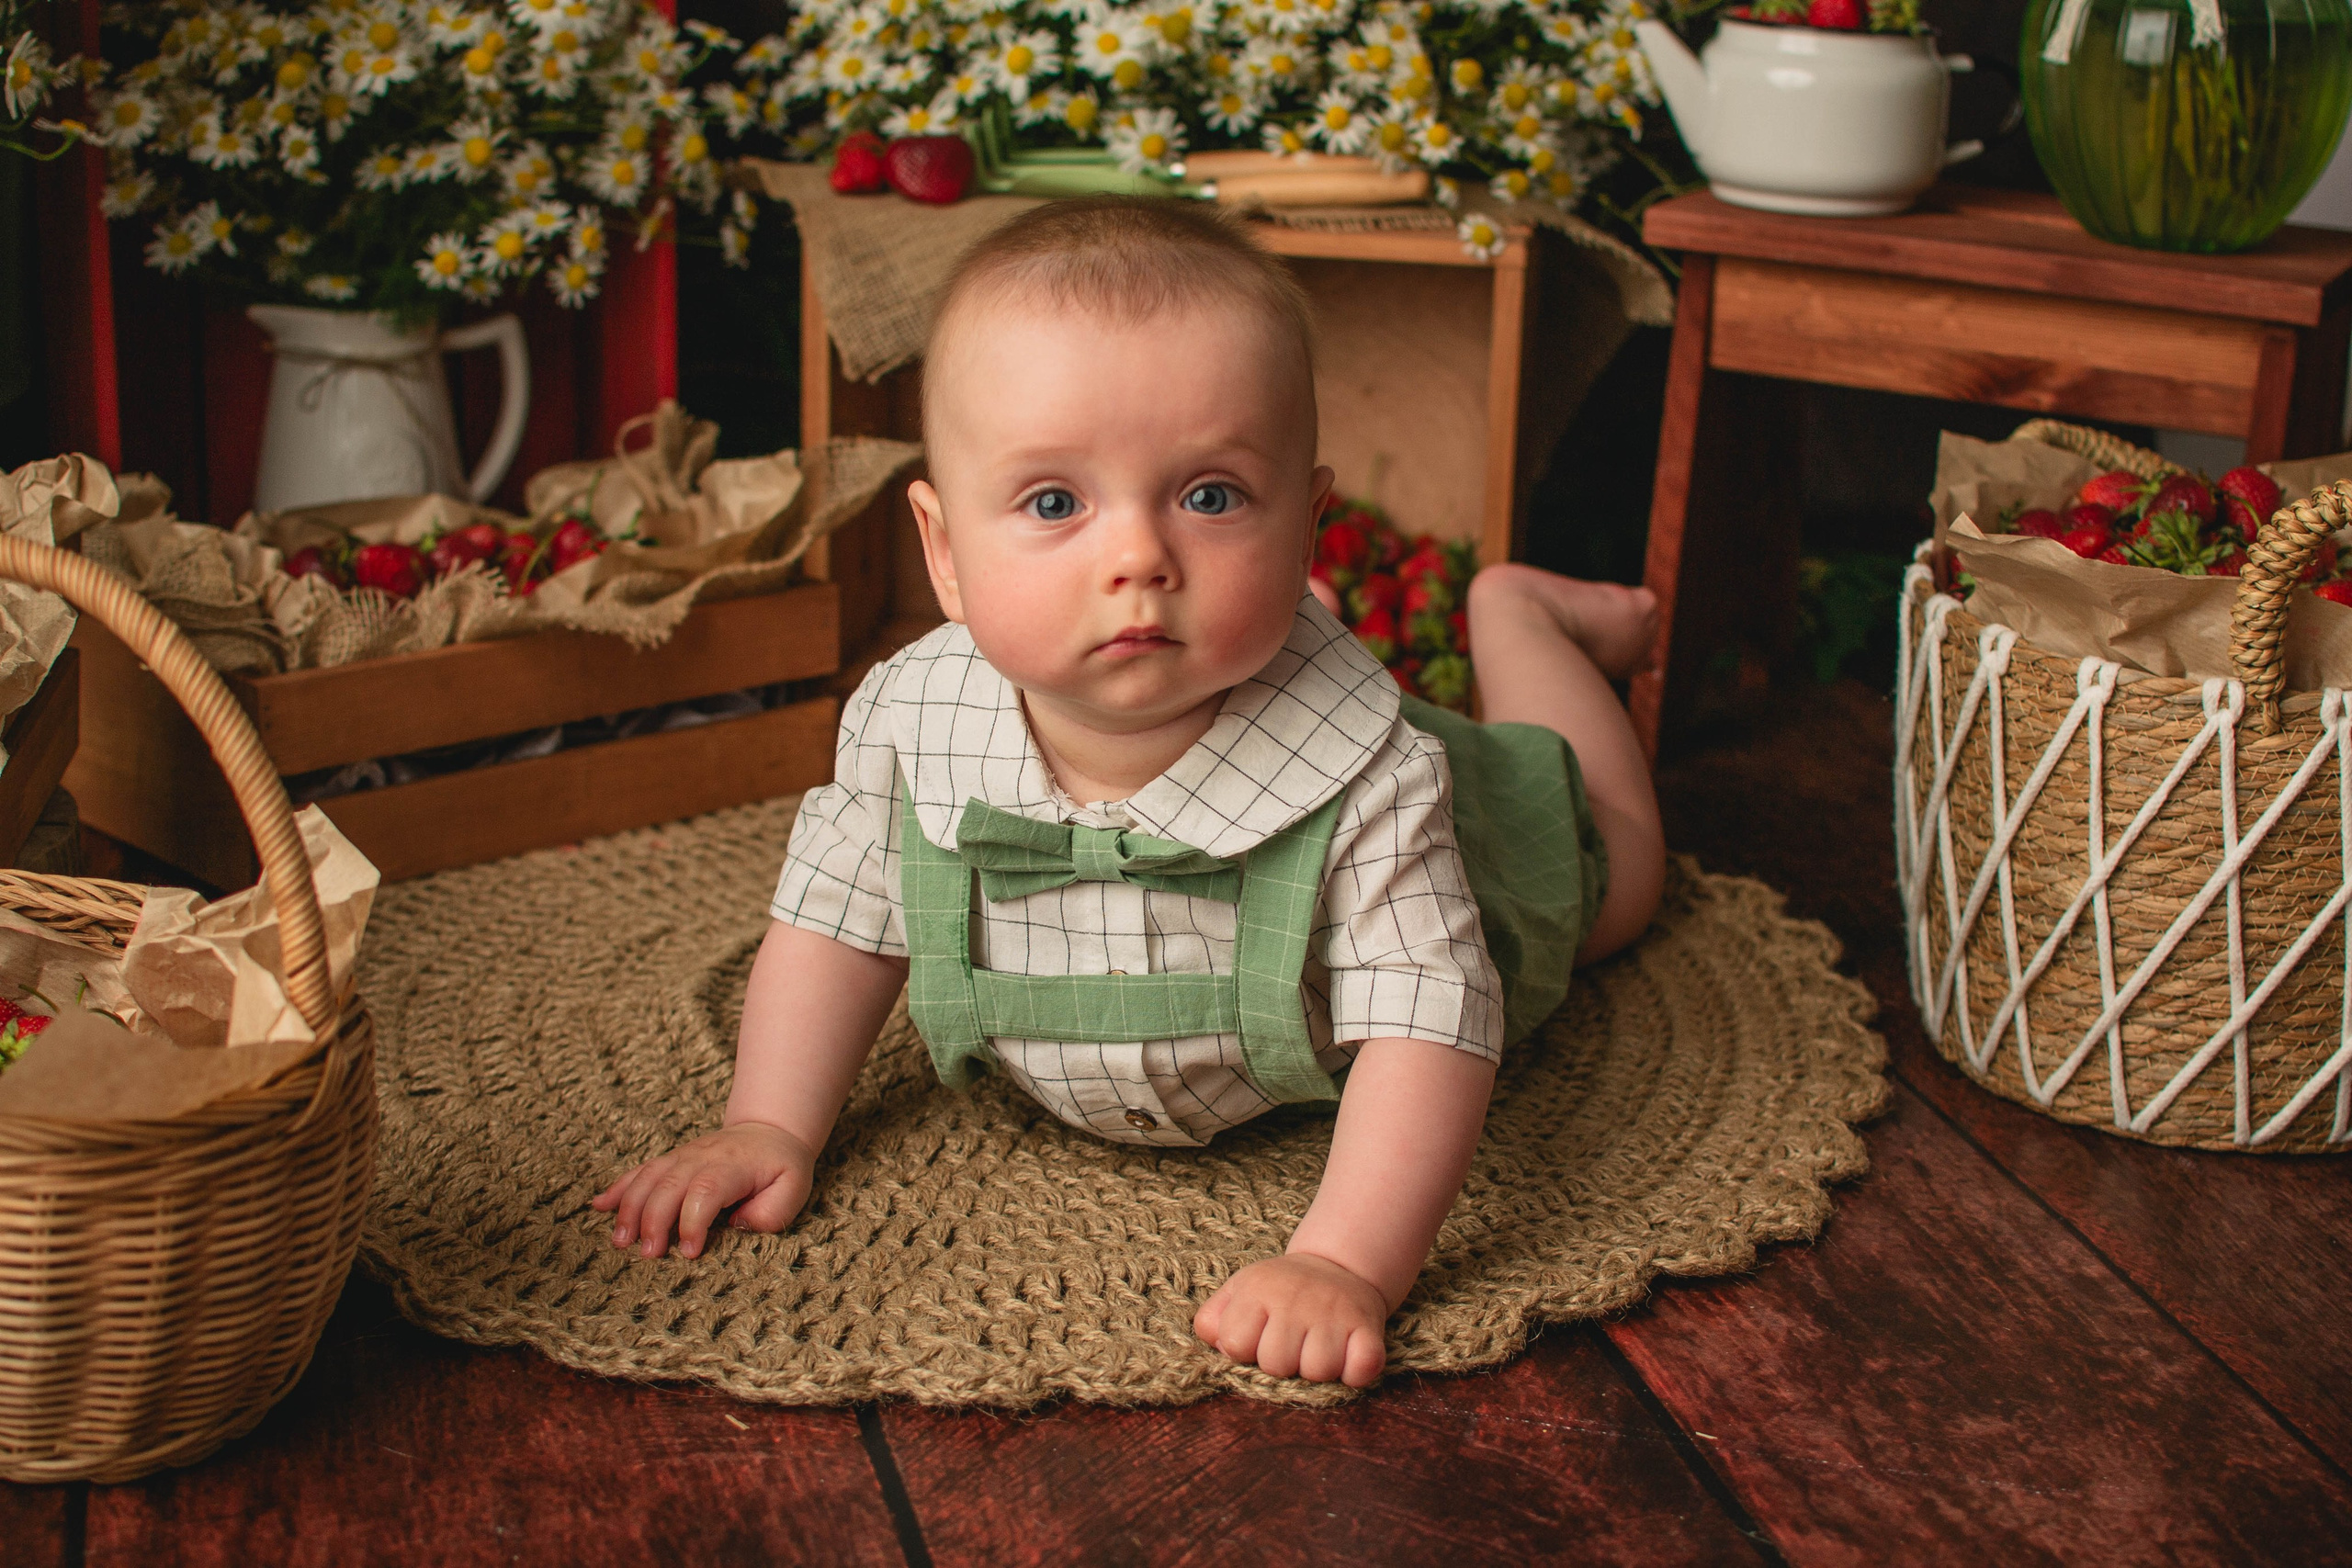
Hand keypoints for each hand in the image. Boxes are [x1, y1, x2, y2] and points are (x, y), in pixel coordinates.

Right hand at [589, 1120, 815, 1259]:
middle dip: (653, 1220)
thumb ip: (773, 1210)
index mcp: (732, 1166)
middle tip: (648, 1255)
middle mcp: (701, 1158)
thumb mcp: (794, 1188)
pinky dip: (617, 1188)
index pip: (705, 1190)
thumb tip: (738, 1226)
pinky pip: (639, 1171)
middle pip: (668, 1185)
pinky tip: (598, 1206)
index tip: (688, 1252)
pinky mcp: (670, 1161)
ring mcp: (682, 1157)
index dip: (692, 1221)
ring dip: (629, 1208)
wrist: (770, 1132)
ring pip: (647, 1178)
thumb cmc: (781, 1167)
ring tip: (620, 1241)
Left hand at [1193, 1251, 1389, 1387]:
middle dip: (1281, 1364)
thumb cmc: (1280, 1291)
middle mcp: (1296, 1298)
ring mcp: (1334, 1313)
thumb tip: (1221, 1347)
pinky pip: (1360, 1371)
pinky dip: (1354, 1373)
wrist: (1339, 1267)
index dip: (1244, 1350)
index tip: (1257, 1337)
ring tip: (1317, 1347)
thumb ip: (1212, 1320)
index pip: (1235, 1345)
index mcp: (1258, 1289)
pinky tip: (1347, 1356)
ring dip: (1317, 1370)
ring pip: (1317, 1372)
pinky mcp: (1369, 1328)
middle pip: (1276, 1365)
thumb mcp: (1239, 1291)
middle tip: (1291, 1344)